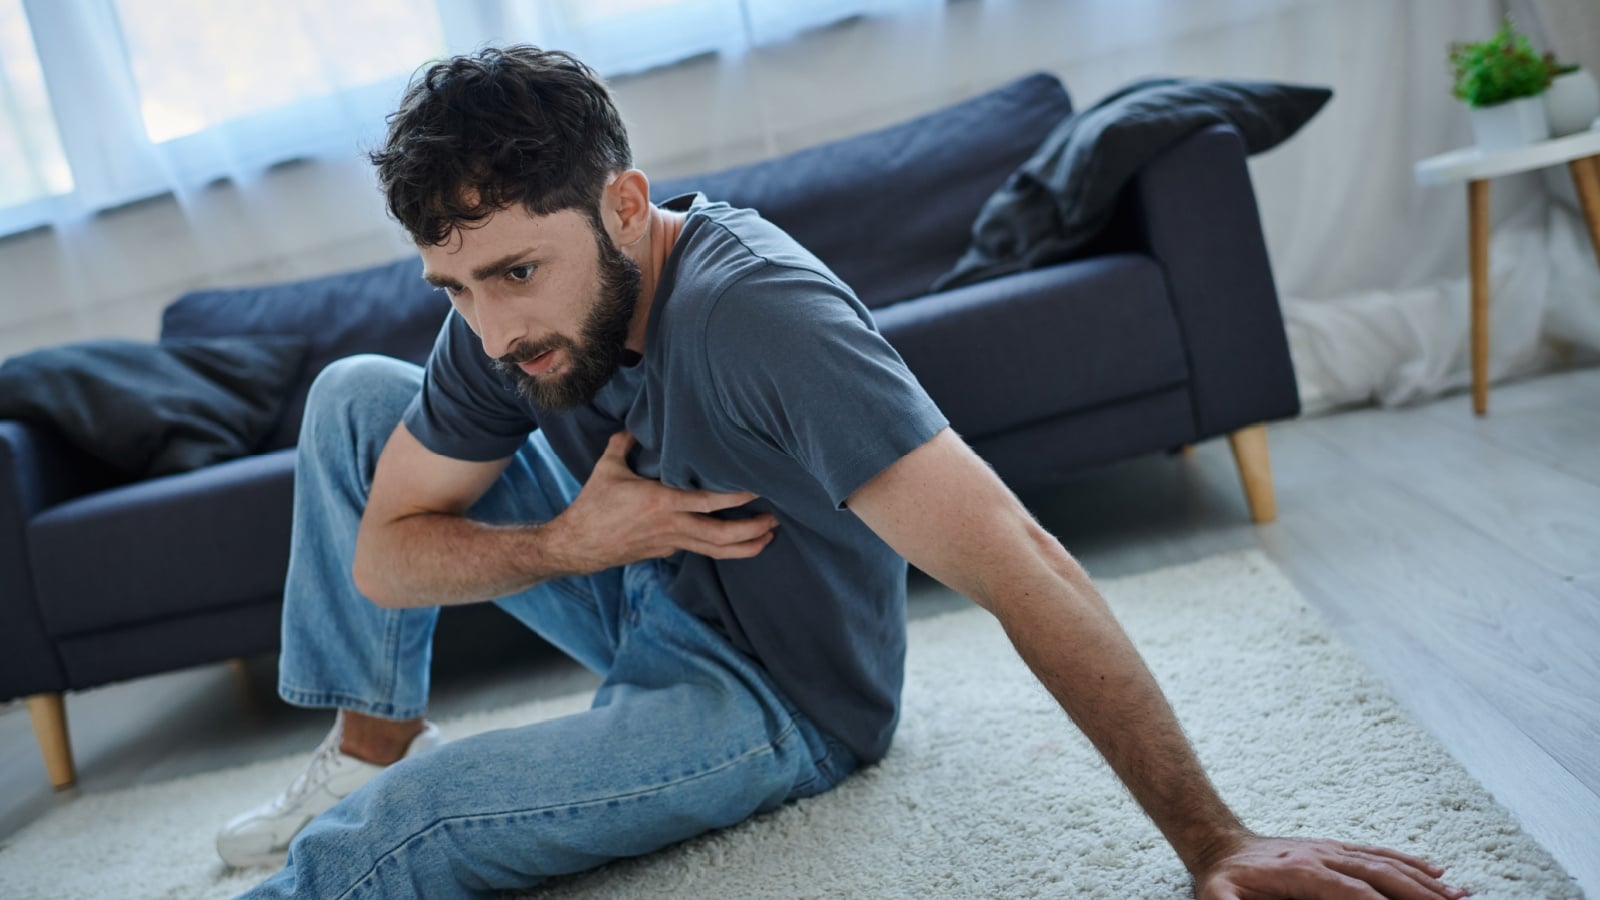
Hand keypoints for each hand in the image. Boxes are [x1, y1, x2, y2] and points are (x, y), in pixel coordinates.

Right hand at [549, 431, 777, 573]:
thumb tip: (638, 420)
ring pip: (716, 551)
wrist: (578, 545)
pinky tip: (736, 539)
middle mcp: (671, 526)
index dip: (736, 497)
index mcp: (660, 503)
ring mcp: (671, 542)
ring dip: (745, 546)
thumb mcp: (608, 467)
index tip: (758, 489)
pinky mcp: (667, 551)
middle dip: (752, 530)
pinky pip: (701, 548)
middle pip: (721, 536)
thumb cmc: (593, 505)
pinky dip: (722, 546)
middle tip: (775, 520)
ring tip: (767, 538)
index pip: (708, 501)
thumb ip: (626, 441)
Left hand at [1194, 834, 1467, 898]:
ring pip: (1387, 863)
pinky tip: (1437, 873)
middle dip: (1419, 895)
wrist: (1219, 842)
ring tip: (1460, 896)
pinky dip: (1410, 862)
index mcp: (1303, 871)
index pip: (1354, 893)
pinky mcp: (1336, 848)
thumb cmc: (1221, 879)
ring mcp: (1332, 849)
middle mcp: (1324, 856)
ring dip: (1424, 881)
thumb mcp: (1219, 897)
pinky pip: (1379, 853)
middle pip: (1380, 875)